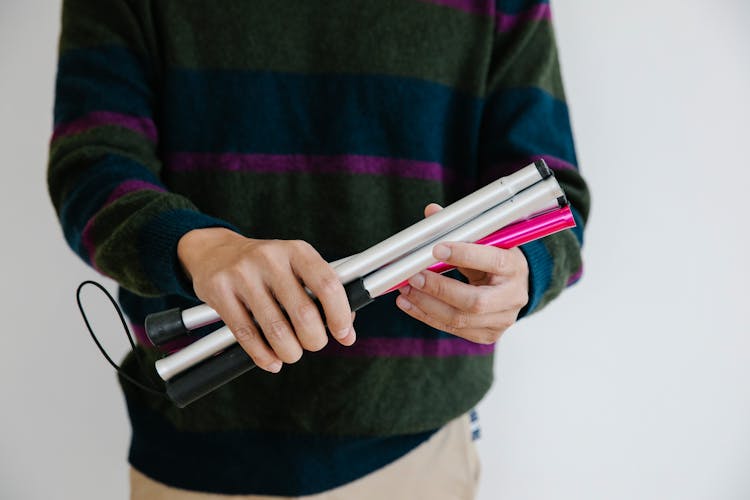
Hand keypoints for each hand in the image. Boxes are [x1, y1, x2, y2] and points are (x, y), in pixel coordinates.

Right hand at [177, 228, 354, 372]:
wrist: (215, 252)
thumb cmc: (266, 266)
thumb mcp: (296, 266)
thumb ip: (321, 292)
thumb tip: (346, 328)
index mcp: (297, 250)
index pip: (328, 285)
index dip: (340, 315)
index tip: (343, 335)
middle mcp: (271, 258)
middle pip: (303, 313)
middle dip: (314, 340)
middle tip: (312, 343)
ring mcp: (243, 274)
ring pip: (276, 329)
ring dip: (290, 352)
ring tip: (291, 353)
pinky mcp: (220, 291)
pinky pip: (247, 334)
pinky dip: (263, 356)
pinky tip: (271, 360)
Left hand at [395, 204, 528, 343]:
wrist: (512, 287)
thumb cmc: (494, 259)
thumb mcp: (484, 241)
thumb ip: (459, 228)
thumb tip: (432, 212)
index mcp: (515, 267)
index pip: (493, 261)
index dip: (465, 255)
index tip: (436, 249)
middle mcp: (513, 297)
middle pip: (475, 301)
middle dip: (439, 288)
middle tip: (413, 276)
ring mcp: (501, 320)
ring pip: (460, 319)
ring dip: (426, 304)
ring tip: (405, 290)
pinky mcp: (487, 335)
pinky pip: (452, 329)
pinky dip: (426, 316)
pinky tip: (409, 303)